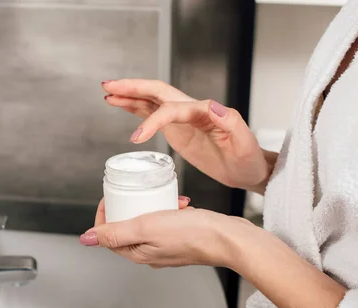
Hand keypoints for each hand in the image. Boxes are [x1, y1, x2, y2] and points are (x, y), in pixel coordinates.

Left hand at [80, 197, 255, 268]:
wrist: (228, 239)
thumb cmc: (192, 234)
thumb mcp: (146, 228)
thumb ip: (115, 233)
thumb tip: (86, 239)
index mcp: (137, 253)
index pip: (108, 234)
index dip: (105, 214)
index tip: (111, 196)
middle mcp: (150, 254)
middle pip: (127, 227)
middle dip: (130, 206)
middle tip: (135, 191)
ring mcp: (166, 247)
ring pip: (149, 223)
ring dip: (152, 206)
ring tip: (162, 196)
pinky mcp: (182, 240)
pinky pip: (167, 223)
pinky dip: (170, 210)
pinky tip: (179, 203)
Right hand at [102, 79, 273, 192]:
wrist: (249, 170)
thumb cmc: (247, 160)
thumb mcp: (244, 144)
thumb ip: (230, 122)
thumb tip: (213, 105)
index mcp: (206, 112)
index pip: (172, 109)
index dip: (152, 121)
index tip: (137, 138)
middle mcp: (193, 110)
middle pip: (158, 92)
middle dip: (133, 88)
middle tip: (110, 86)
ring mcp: (185, 118)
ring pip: (153, 101)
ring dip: (130, 95)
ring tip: (108, 93)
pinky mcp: (179, 129)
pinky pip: (155, 114)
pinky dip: (136, 109)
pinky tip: (122, 106)